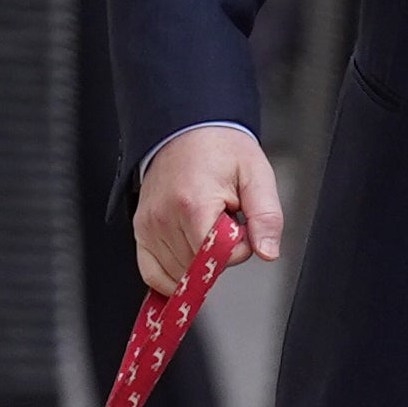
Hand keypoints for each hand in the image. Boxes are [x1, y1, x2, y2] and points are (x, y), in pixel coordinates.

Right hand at [136, 123, 282, 293]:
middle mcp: (164, 218)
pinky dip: (172, 277)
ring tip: (206, 227)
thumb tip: (268, 252)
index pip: (218, 257)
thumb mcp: (256, 175)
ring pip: (179, 274)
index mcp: (194, 204)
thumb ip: (266, 217)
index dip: (239, 248)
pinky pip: (152, 274)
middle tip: (225, 223)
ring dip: (199, 261)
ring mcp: (148, 226)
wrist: (186, 129)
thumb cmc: (220, 150)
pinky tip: (188, 263)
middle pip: (199, 268)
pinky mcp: (140, 231)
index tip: (240, 224)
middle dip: (219, 255)